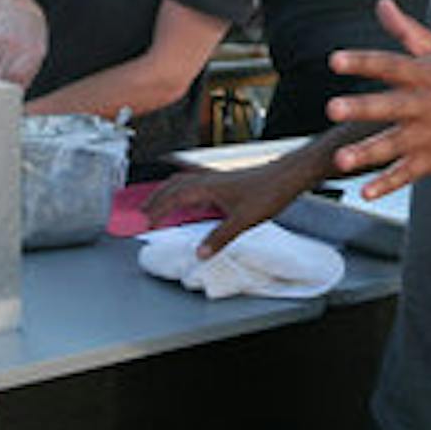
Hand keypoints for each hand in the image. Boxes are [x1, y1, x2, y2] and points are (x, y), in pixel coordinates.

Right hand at [0, 0, 47, 85]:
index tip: (7, 92)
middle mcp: (14, 45)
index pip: (14, 77)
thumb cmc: (30, 42)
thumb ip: (26, 77)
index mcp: (32, 52)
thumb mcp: (37, 57)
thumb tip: (12, 97)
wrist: (20, 13)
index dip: (9, 87)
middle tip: (1, 81)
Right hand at [144, 164, 307, 257]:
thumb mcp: (242, 220)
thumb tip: (200, 254)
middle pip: (174, 185)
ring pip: (185, 181)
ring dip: (169, 192)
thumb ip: (219, 237)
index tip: (146, 222)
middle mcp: (209, 179)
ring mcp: (218, 178)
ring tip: (159, 203)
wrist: (288, 175)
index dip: (157, 209)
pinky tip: (191, 196)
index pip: (174, 197)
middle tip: (142, 211)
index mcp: (208, 186)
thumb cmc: (268, 192)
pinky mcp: (227, 180)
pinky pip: (198, 182)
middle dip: (156, 198)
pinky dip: (186, 188)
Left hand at [324, 0, 430, 199]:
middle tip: (333, 108)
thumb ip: (406, 30)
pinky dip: (387, 184)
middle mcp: (424, 105)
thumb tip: (381, 3)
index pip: (389, 65)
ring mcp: (428, 135)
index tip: (335, 60)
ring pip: (393, 145)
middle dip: (361, 108)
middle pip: (388, 106)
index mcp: (423, 75)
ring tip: (342, 159)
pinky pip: (406, 173)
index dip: (362, 61)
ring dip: (367, 153)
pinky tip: (366, 192)